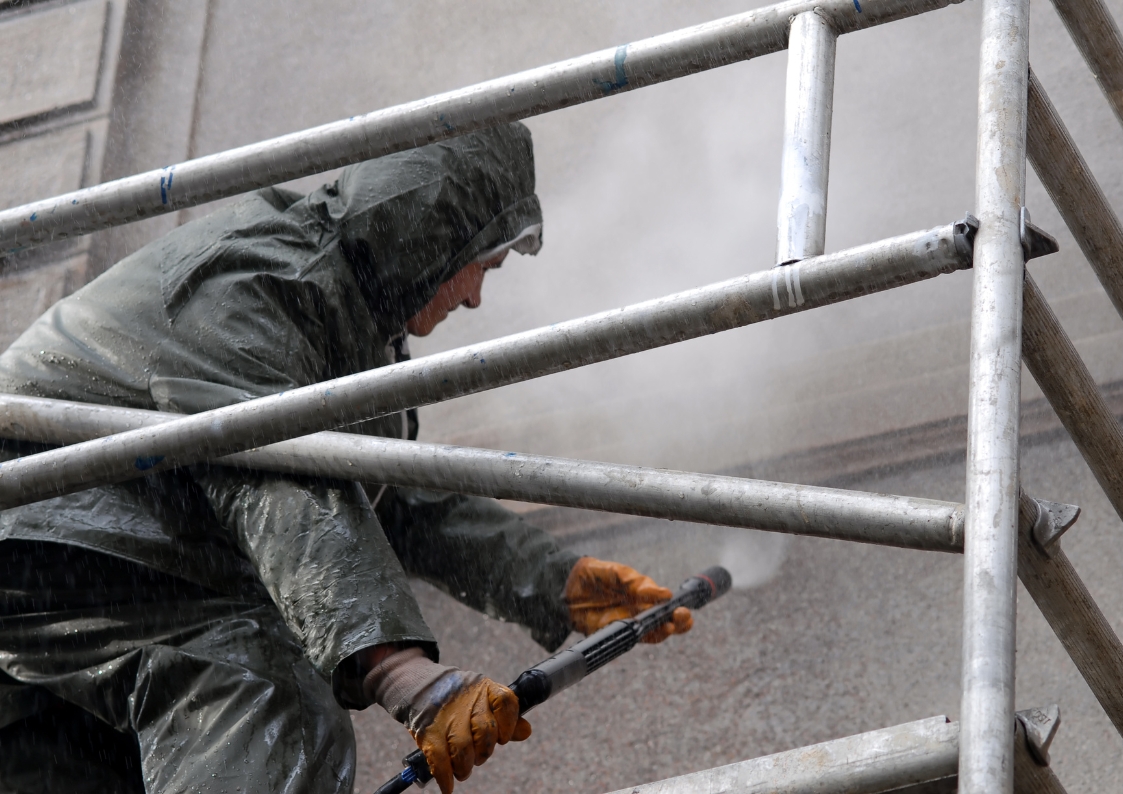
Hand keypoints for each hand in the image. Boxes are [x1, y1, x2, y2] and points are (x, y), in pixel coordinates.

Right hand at [412, 675, 531, 793]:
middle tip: (478, 757)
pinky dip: (445, 776)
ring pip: (463, 748)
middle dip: (484, 751)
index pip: (505, 701)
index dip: (508, 723)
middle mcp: (467, 700)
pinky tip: (448, 786)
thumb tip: (526, 731)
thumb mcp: (484, 699)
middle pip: (485, 730)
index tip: (503, 738)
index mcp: (486, 689)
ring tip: (463, 770)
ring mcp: (446, 716)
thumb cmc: (460, 699)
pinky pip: (439, 759)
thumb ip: (505, 716)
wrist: (423, 687)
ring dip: (465, 767)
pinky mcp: (428, 732)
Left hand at [564, 557, 692, 642]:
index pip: (668, 608)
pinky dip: (635, 637)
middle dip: (678, 624)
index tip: (682, 609)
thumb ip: (638, 583)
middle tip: (681, 617)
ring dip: (662, 632)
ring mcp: (627, 624)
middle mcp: (640, 612)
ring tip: (668, 626)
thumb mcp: (618, 573)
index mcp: (645, 597)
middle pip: (666, 624)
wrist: (568, 584)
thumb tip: (664, 594)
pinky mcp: (612, 633)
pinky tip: (640, 631)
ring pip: (651, 634)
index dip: (679, 612)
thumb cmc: (597, 575)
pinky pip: (627, 639)